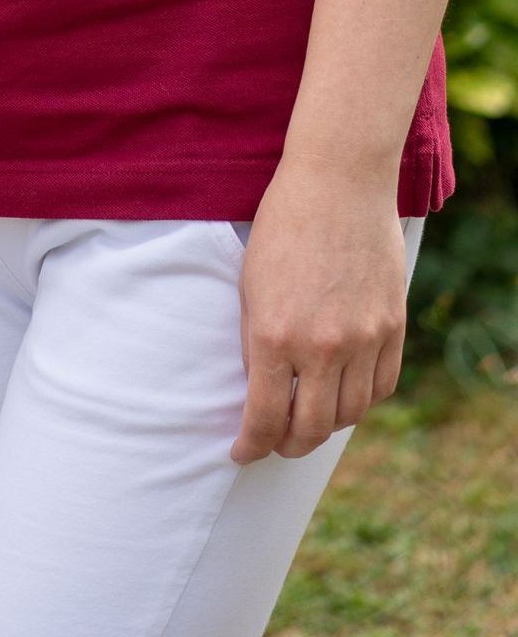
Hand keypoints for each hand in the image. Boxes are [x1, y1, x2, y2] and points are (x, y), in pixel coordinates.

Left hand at [232, 163, 407, 463]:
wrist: (337, 183)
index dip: (252, 446)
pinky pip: (381, 386)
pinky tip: (344, 395)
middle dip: (289, 445)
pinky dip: (362, 400)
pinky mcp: (394, 327)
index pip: (266, 418)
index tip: (242, 453)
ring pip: (350, 413)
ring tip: (308, 422)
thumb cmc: (283, 226)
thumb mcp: (250, 285)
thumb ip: (258, 343)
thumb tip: (262, 391)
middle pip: (312, 428)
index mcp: (276, 335)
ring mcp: (364, 339)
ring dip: (327, 426)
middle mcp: (323, 346)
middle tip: (275, 444)